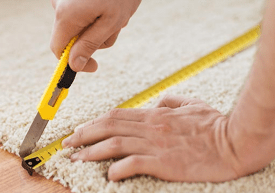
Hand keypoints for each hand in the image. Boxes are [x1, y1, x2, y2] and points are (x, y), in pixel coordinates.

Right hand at [50, 0, 140, 71]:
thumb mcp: (110, 22)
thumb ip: (89, 45)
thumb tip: (74, 65)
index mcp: (66, 16)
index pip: (58, 50)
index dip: (73, 62)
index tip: (93, 66)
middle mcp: (60, 6)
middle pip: (72, 37)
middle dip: (94, 38)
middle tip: (116, 26)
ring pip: (80, 25)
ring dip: (99, 25)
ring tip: (116, 11)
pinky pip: (81, 12)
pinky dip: (97, 13)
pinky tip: (109, 4)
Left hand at [62, 95, 256, 181]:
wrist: (234, 142)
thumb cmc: (215, 125)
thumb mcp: (192, 104)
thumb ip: (172, 100)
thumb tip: (158, 102)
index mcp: (155, 115)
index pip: (116, 116)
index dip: (93, 123)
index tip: (79, 131)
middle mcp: (150, 127)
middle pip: (108, 128)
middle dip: (83, 135)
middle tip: (67, 144)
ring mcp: (156, 144)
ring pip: (114, 144)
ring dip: (91, 152)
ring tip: (76, 159)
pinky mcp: (164, 162)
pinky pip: (134, 163)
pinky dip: (117, 169)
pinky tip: (108, 175)